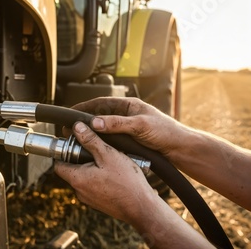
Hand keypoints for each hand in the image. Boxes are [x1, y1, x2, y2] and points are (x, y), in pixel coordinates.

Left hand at [54, 121, 214, 248]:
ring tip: (111, 160)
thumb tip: (77, 127)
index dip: (63, 151)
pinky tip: (116, 173)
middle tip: (98, 148)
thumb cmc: (126, 182)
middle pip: (72, 169)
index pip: (58, 164)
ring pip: (85, 177)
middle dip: (82, 157)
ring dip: (94, 168)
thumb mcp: (108, 155)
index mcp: (77, 179)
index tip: (73, 142)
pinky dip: (101, 178)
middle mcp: (79, 191)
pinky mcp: (99, 203)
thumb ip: (91, 140)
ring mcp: (89, 199)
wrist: (142, 208)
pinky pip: (95, 186)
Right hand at [70, 97, 191, 159]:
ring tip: (78, 138)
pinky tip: (94, 147)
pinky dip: (101, 141)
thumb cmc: (166, 132)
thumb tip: (95, 123)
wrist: (180, 149)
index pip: (101, 103)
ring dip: (92, 132)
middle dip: (84, 121)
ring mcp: (128, 127)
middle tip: (70, 129)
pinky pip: (111, 138)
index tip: (71, 113)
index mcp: (129, 105)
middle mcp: (127, 114)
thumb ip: (118, 124)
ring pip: (104, 128)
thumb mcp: (140, 126)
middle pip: (100, 115)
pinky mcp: (130, 139)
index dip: (84, 107)